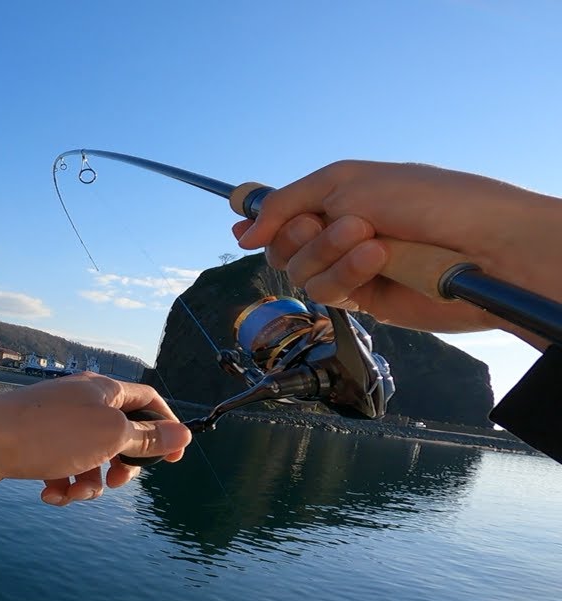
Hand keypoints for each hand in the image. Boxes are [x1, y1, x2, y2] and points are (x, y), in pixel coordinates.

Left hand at [0, 372, 191, 506]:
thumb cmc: (49, 434)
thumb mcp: (109, 436)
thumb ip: (147, 437)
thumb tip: (184, 434)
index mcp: (103, 390)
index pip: (148, 401)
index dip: (166, 428)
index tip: (173, 460)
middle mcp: (81, 401)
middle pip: (120, 435)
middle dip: (123, 464)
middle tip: (117, 481)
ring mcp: (57, 423)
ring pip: (91, 458)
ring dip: (89, 483)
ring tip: (73, 493)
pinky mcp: (36, 444)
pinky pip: (63, 468)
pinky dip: (62, 485)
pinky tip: (50, 495)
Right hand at [234, 160, 561, 340]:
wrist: (480, 244)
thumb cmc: (427, 199)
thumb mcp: (345, 182)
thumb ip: (285, 203)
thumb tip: (242, 232)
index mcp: (337, 195)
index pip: (281, 210)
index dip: (259, 217)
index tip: (241, 222)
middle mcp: (339, 231)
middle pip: (280, 245)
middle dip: (299, 234)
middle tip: (330, 222)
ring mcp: (350, 266)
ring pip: (299, 271)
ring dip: (328, 252)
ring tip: (370, 238)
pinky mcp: (363, 299)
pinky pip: (326, 291)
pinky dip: (346, 273)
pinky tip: (378, 259)